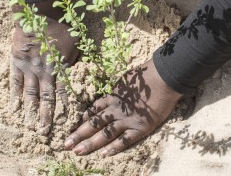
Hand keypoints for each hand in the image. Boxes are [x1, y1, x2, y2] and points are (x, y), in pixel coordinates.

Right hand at [10, 1, 78, 134]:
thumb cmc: (60, 28)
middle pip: (46, 100)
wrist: (37, 15)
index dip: (65, 109)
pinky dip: (15, 97)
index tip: (66, 123)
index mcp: (60, 69)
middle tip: (44, 134)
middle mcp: (44, 73)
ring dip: (30, 112)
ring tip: (29, 127)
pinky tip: (14, 109)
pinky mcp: (16, 64)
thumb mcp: (75, 44)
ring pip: (30, 95)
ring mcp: (29, 69)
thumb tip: (81, 74)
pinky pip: (15, 84)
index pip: (64, 94)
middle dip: (46, 118)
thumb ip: (75, 62)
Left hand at [64, 60, 181, 156]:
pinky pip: (125, 140)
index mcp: (112, 97)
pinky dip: (114, 148)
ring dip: (90, 143)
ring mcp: (127, 119)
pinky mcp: (140, 127)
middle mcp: (116, 109)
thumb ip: (118, 89)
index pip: (92, 111)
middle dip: (78, 134)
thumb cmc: (147, 74)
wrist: (164, 78)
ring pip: (105, 133)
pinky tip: (104, 155)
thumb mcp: (126, 79)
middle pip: (93, 123)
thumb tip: (114, 92)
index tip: (71, 128)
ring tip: (77, 151)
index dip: (81, 120)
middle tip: (65, 144)